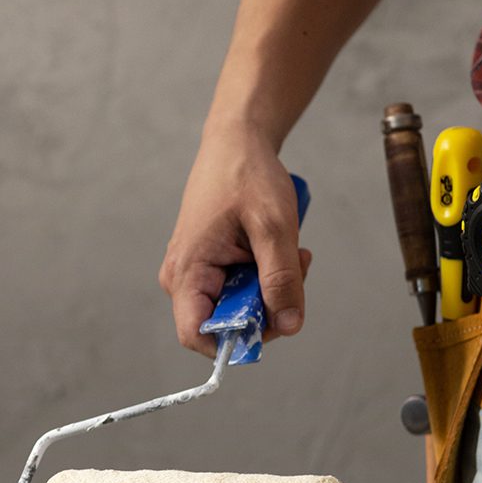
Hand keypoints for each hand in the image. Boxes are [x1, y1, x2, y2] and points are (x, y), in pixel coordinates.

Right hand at [159, 120, 311, 357]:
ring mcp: (198, 272)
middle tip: (296, 269)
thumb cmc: (247, 176)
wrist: (238, 142)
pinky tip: (281, 248)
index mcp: (187, 272)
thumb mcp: (273, 228)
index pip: (198, 335)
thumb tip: (289, 326)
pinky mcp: (213, 265)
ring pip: (241, 307)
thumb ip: (282, 279)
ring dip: (273, 288)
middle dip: (268, 306)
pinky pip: (243, 289)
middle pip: (227, 324)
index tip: (275, 318)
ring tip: (292, 252)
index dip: (237, 340)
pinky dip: (268, 276)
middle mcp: (185, 278)